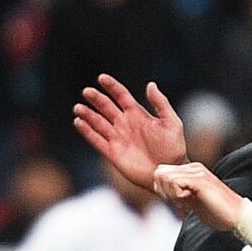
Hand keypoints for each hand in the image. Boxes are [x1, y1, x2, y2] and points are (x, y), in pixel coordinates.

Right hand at [74, 75, 186, 189]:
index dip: (112, 86)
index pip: (121, 96)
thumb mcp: (171, 122)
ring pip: (98, 122)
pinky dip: (87, 131)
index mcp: (138, 114)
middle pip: (106, 107)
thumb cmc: (173, 148)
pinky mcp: (113, 153)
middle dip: (96, 98)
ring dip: (88, 114)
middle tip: (87, 91)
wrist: (168, 173)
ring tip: (78, 107)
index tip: (102, 78)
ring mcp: (118, 138)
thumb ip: (160, 103)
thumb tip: (150, 84)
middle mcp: (125, 124)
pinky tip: (78, 122)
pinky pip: (96, 140)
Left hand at [153, 162, 242, 231]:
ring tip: (185, 202)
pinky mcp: (200, 180)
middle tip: (178, 202)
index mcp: (192, 170)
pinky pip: (174, 182)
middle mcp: (194, 167)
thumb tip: (161, 191)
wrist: (237, 216)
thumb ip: (178, 192)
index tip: (175, 201)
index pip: (162, 172)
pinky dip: (176, 195)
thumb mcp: (192, 200)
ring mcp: (197, 172)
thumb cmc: (217, 211)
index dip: (162, 189)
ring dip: (170, 193)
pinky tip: (188, 201)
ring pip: (165, 177)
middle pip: (160, 172)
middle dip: (163, 191)